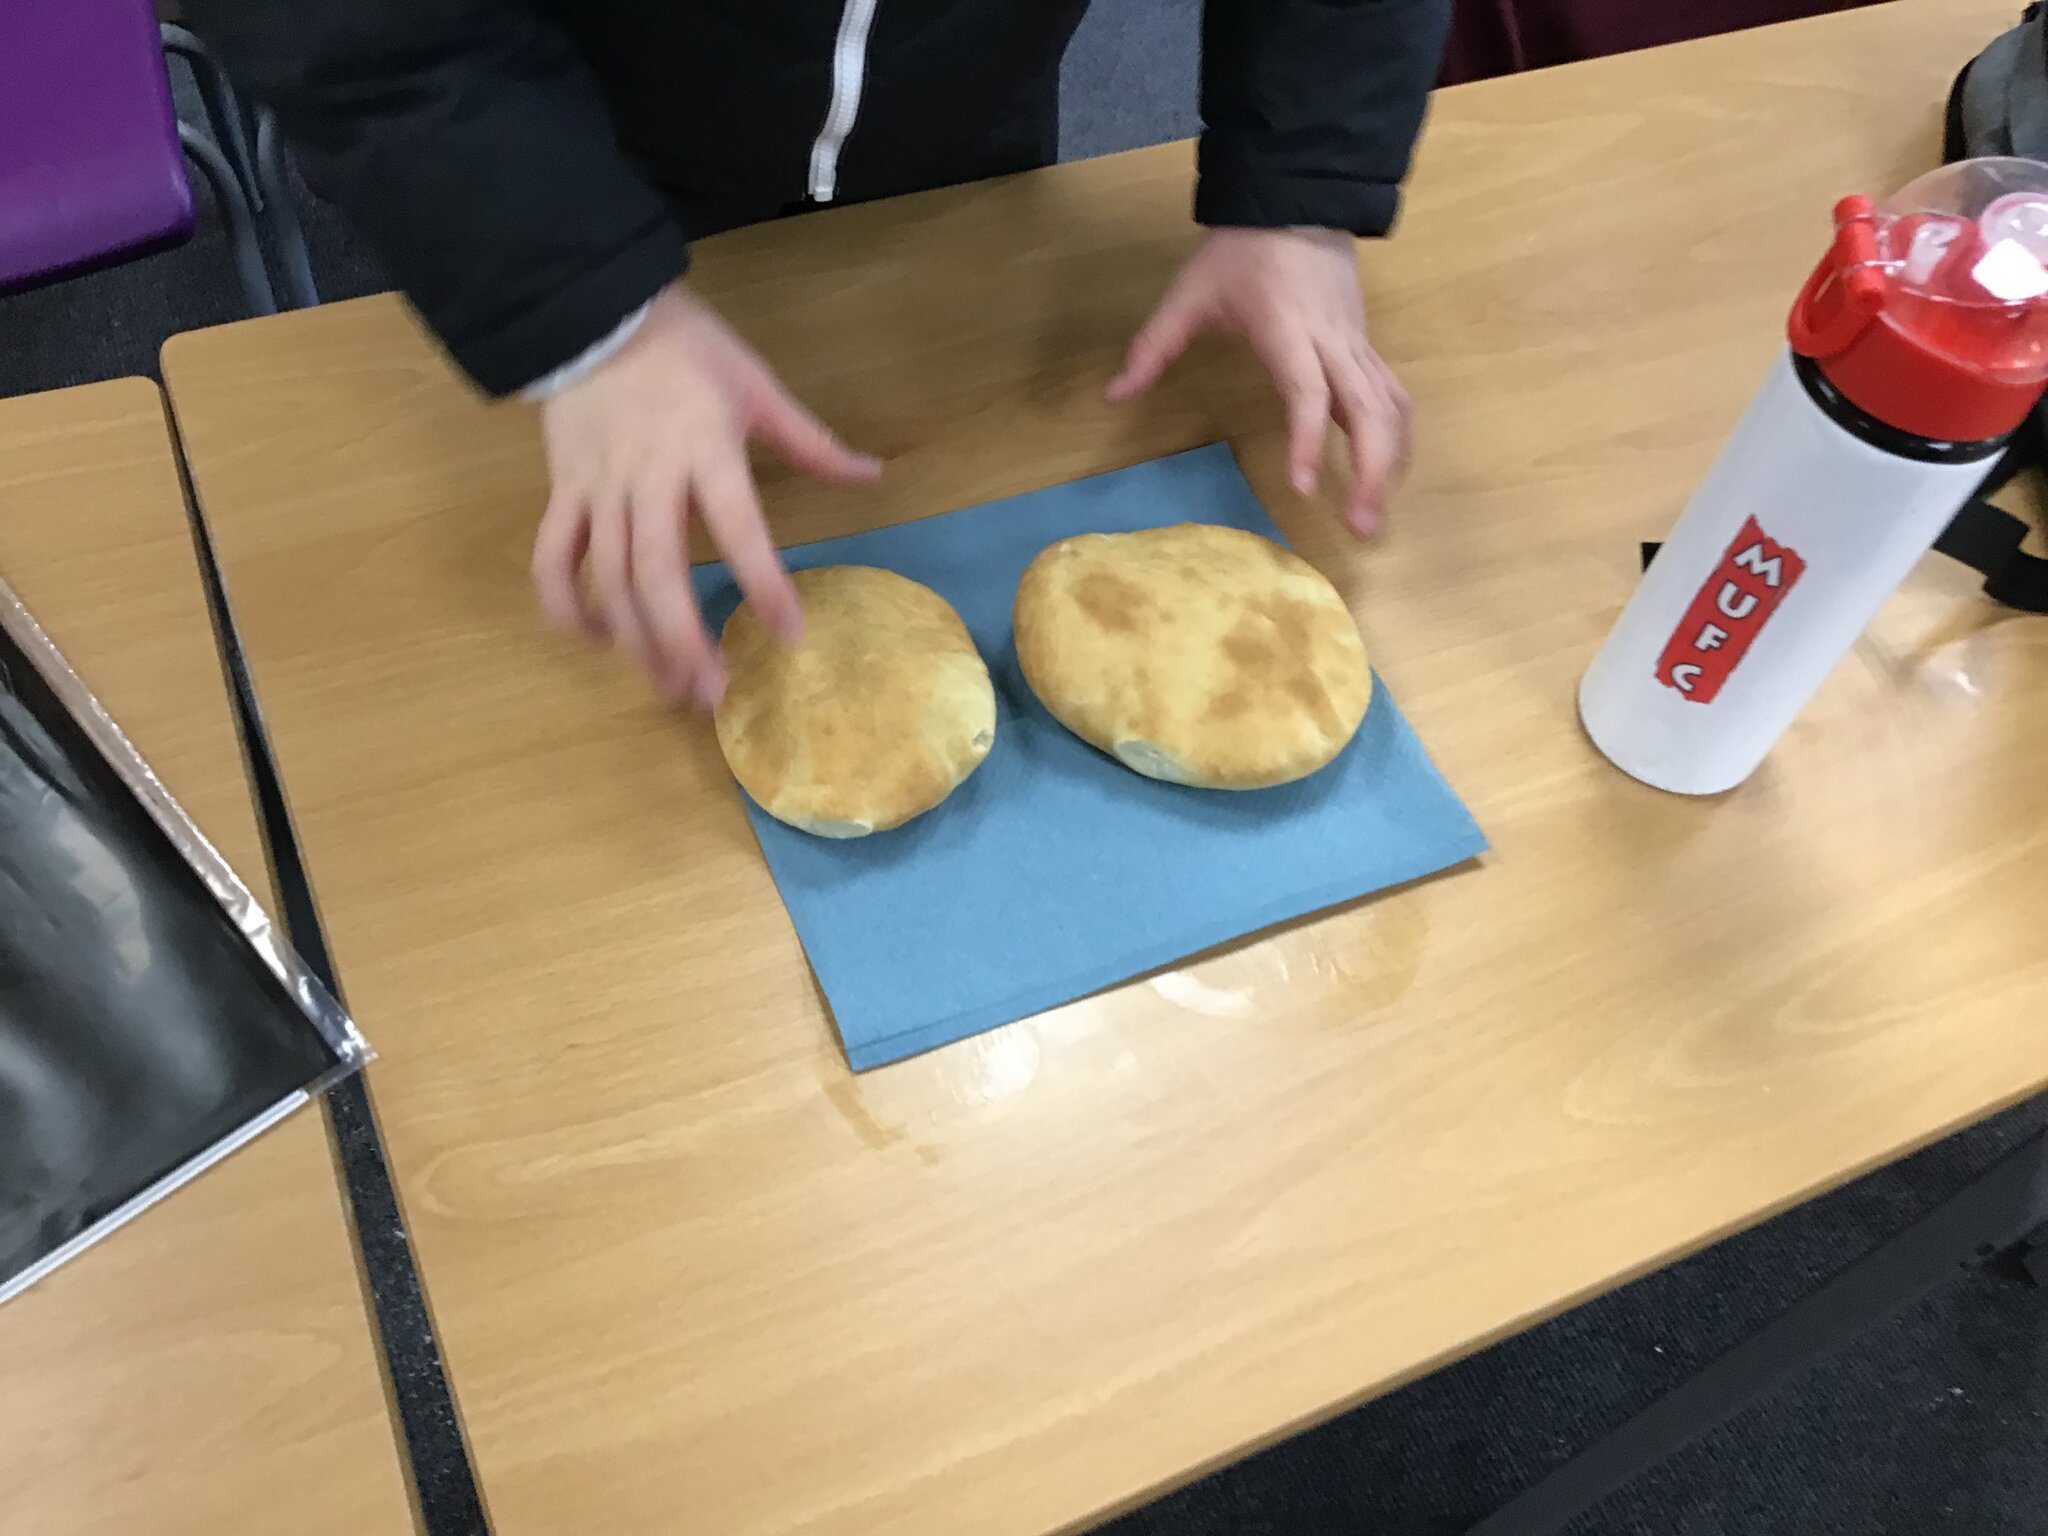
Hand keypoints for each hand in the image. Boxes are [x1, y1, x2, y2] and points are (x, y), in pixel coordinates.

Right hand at [533, 282, 880, 705]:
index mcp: (703, 448)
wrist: (593, 310)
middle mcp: (646, 477)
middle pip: (657, 573)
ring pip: (609, 578)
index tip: (789, 636)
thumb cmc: (686, 348)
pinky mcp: (562, 491)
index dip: (762, 583)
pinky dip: (567, 606)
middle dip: (684, 641)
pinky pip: (553, 558)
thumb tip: (872, 474)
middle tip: (714, 694)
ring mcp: (598, 488)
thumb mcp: (756, 385)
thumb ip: (810, 441)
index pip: (738, 527)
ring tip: (671, 687)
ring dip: (637, 641)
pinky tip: (600, 642)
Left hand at [1107, 227, 1411, 535]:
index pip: (1308, 392)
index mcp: (1287, 330)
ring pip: (1392, 408)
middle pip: (1372, 411)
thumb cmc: (1241, 251)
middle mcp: (1332, 342)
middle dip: (1372, 471)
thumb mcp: (1188, 293)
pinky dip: (1395, 440)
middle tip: (1360, 527)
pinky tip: (1384, 476)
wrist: (1296, 203)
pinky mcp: (1367, 348)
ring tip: (1372, 516)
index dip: (1309, 440)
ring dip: (1392, 463)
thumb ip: (1152, 347)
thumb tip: (1113, 396)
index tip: (1304, 488)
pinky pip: (1393, 398)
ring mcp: (1357, 345)